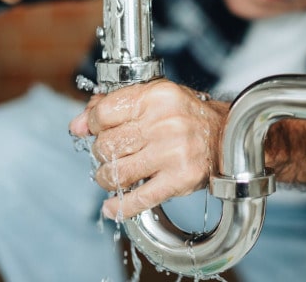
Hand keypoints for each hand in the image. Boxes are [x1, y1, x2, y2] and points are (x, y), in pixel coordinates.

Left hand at [69, 79, 228, 220]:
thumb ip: (114, 106)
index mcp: (157, 96)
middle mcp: (165, 123)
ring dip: (107, 178)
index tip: (93, 130)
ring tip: (114, 175)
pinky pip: (139, 198)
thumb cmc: (187, 116)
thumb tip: (78, 125)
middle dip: (101, 153)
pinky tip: (112, 208)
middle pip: (107, 145)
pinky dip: (120, 207)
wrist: (227, 137)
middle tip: (110, 154)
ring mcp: (172, 153)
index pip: (103, 113)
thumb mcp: (153, 99)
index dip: (91, 124)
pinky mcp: (179, 179)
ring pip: (117, 172)